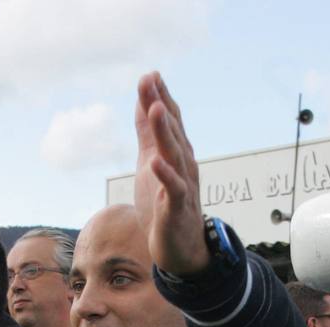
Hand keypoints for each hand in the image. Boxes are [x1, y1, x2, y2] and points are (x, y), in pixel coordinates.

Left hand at [133, 71, 209, 276]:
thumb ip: (148, 134)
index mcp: (178, 154)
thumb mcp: (152, 164)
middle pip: (173, 131)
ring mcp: (183, 186)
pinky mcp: (177, 209)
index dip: (160, 97)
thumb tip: (145, 102)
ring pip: (175, 155)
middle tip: (151, 80)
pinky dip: (166, 175)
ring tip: (156, 109)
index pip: (170, 121)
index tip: (149, 74)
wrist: (182, 249)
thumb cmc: (165, 205)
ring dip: (165, 132)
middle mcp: (184, 165)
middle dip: (161, 105)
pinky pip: (173, 190)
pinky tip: (155, 162)